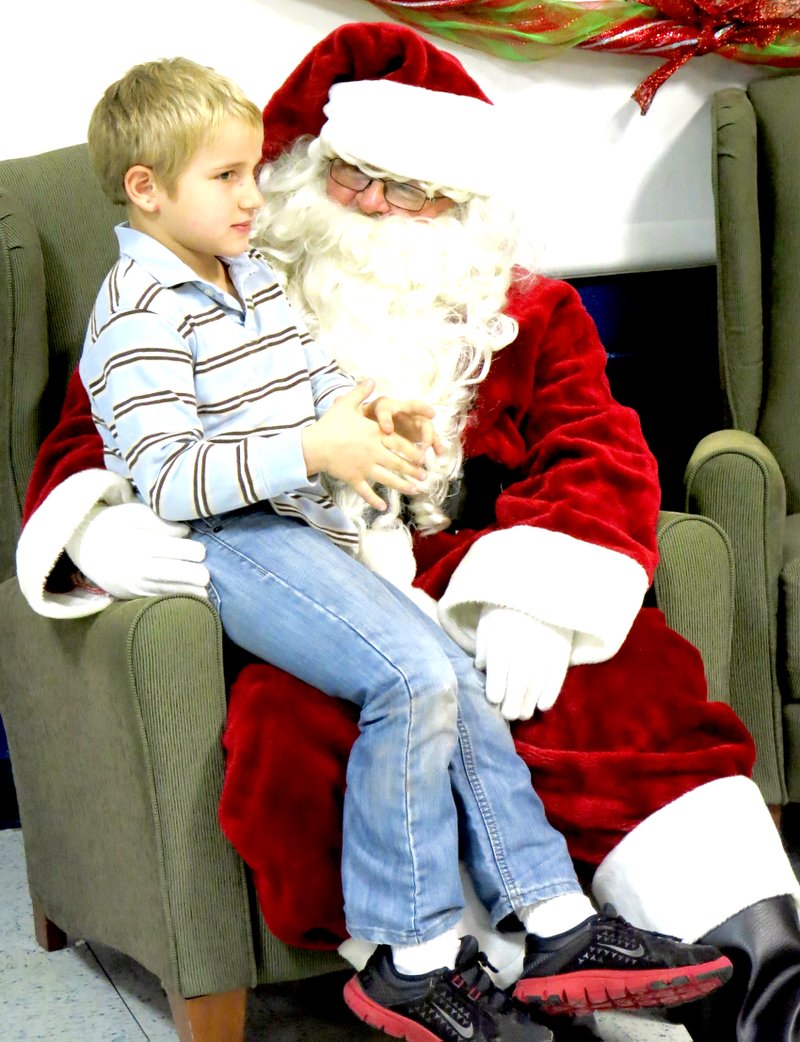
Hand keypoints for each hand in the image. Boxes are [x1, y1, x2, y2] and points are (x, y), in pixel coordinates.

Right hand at [66, 501, 209, 599]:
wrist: (84, 547)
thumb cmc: (114, 524)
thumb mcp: (135, 513)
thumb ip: (163, 522)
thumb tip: (187, 533)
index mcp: (143, 545)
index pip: (185, 552)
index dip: (197, 550)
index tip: (197, 548)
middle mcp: (141, 569)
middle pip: (187, 576)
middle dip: (200, 573)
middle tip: (201, 568)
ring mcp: (138, 586)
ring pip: (179, 592)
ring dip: (194, 588)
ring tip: (200, 582)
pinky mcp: (136, 597)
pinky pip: (165, 600)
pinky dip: (181, 597)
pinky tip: (190, 592)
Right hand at [302, 381, 429, 510]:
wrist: (314, 445)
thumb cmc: (330, 424)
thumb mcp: (346, 404)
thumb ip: (361, 392)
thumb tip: (371, 379)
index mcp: (375, 434)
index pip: (400, 443)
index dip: (414, 450)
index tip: (424, 455)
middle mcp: (373, 452)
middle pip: (398, 463)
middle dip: (414, 470)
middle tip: (425, 475)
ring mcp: (364, 467)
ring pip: (388, 479)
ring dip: (403, 485)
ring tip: (415, 490)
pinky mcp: (354, 478)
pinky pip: (366, 492)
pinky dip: (374, 500)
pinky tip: (383, 507)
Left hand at [475, 607, 572, 719]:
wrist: (540, 587)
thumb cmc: (506, 607)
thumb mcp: (488, 621)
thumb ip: (483, 645)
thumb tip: (481, 669)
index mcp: (502, 637)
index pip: (498, 670)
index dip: (495, 690)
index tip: (494, 700)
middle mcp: (524, 646)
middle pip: (518, 682)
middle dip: (512, 704)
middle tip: (508, 715)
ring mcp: (545, 649)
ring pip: (537, 684)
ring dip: (529, 703)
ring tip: (522, 715)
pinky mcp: (562, 650)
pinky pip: (557, 677)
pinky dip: (550, 694)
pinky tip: (543, 706)